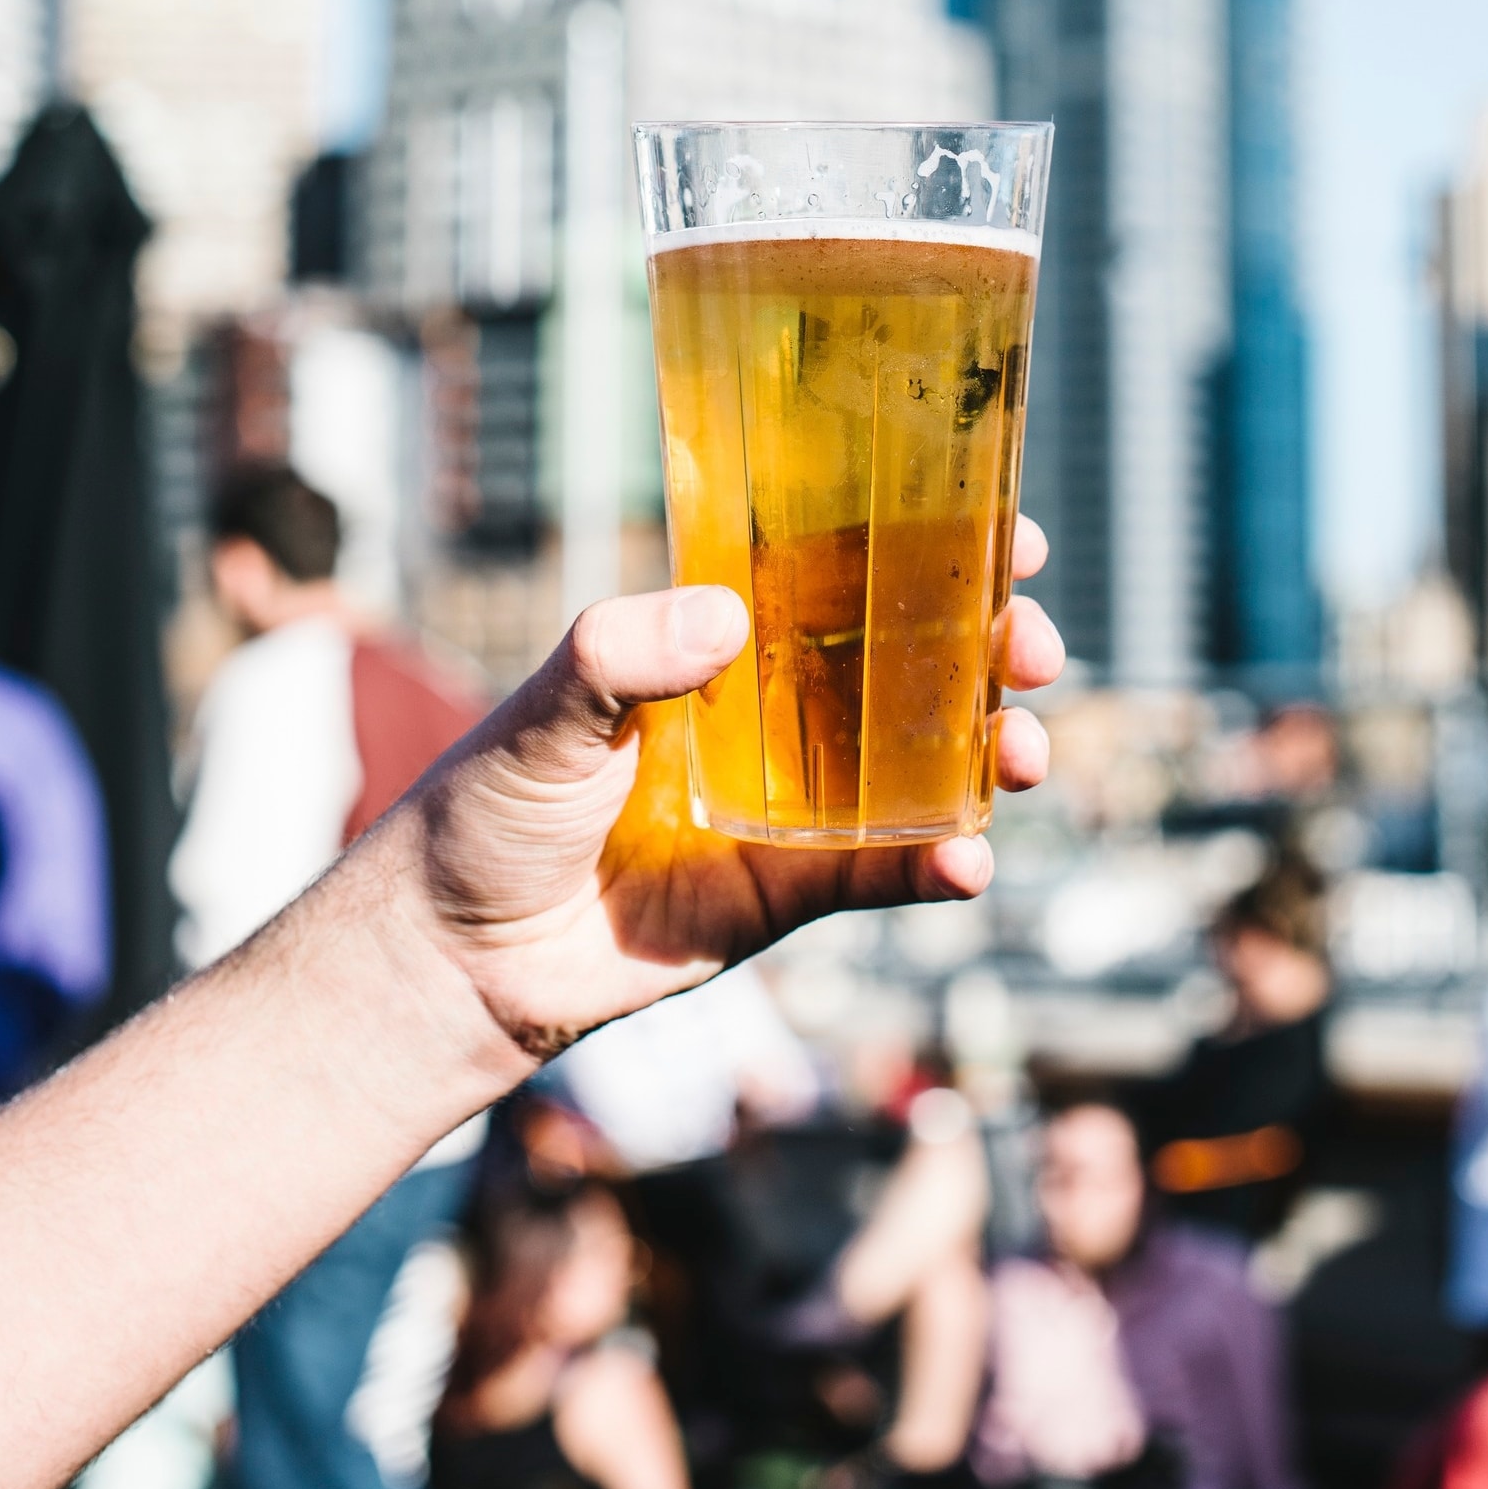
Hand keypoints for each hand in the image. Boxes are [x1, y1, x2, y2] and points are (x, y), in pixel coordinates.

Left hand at [402, 517, 1063, 1064]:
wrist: (456, 955)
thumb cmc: (486, 808)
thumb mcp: (543, 713)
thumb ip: (616, 656)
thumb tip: (725, 616)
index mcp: (722, 644)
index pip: (846, 576)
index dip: (932, 551)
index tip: (1008, 533)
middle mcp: (773, 712)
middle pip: (913, 666)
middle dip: (990, 651)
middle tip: (1032, 647)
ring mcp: (793, 803)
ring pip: (923, 767)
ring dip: (992, 755)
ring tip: (1026, 753)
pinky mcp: (790, 892)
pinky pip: (884, 874)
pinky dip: (938, 868)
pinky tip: (972, 861)